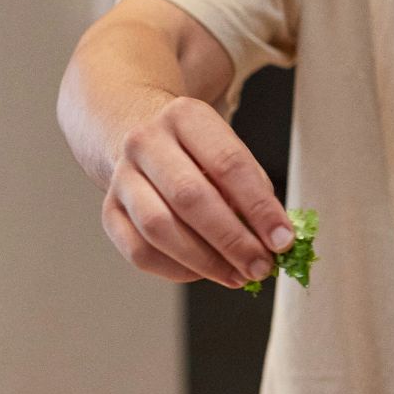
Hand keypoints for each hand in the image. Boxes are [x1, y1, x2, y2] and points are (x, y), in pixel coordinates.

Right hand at [102, 96, 292, 288]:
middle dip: (232, 240)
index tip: (283, 240)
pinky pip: (138, 251)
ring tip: (239, 276)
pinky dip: (176, 270)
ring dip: (205, 261)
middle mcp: (146, 142)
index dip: (259, 207)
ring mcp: (121, 177)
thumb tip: (275, 239)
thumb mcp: (230, 151)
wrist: (143, 136)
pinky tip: (204, 273)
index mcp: (186, 117)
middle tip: (261, 267)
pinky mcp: (110, 211)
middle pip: (190, 197)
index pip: (228, 164)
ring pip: (158, 228)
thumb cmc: (201, 152)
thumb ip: (253, 190)